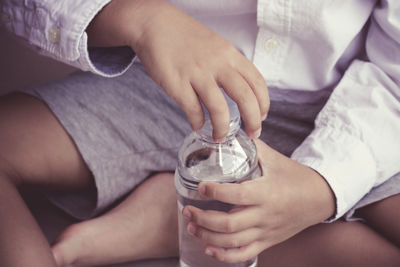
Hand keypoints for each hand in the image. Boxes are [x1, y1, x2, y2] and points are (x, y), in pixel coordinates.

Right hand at [87, 0, 268, 140]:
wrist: (154, 24)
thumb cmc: (184, 37)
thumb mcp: (215, 45)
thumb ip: (228, 66)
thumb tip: (239, 92)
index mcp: (229, 54)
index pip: (257, 82)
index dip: (263, 103)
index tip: (262, 117)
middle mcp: (217, 63)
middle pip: (245, 97)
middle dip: (253, 121)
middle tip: (252, 134)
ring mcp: (197, 74)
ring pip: (219, 108)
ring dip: (222, 128)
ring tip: (219, 137)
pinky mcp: (177, 83)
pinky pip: (193, 110)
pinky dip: (197, 122)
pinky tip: (197, 125)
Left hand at [182, 139, 335, 262]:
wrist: (320, 199)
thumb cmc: (296, 176)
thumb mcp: (275, 159)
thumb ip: (252, 147)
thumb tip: (229, 135)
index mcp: (267, 192)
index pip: (238, 195)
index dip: (216, 192)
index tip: (200, 186)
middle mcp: (266, 215)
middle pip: (230, 223)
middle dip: (204, 219)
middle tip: (187, 210)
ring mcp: (266, 231)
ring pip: (233, 241)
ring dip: (208, 236)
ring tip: (192, 226)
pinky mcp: (268, 241)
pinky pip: (244, 254)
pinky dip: (225, 256)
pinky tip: (209, 250)